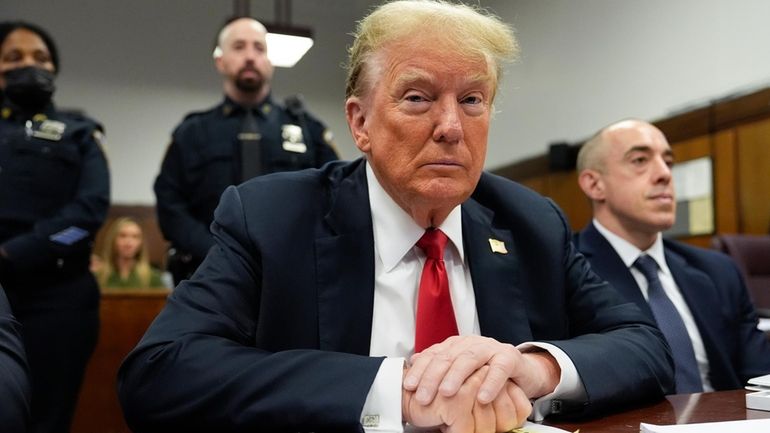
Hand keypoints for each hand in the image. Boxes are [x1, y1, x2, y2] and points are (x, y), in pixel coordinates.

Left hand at [404, 336, 559, 405]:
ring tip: (446, 393)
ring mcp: (491, 348)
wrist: (522, 371)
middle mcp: (471, 343)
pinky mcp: (510, 357)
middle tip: (423, 396)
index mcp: (456, 345)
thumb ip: (439, 366)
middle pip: (448, 357)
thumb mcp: (461, 371)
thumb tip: (414, 362)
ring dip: (456, 377)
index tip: (409, 386)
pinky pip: (499, 369)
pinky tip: (481, 397)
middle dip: (433, 377)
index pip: (433, 355)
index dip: (420, 370)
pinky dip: (490, 383)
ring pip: (470, 359)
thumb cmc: (487, 373)